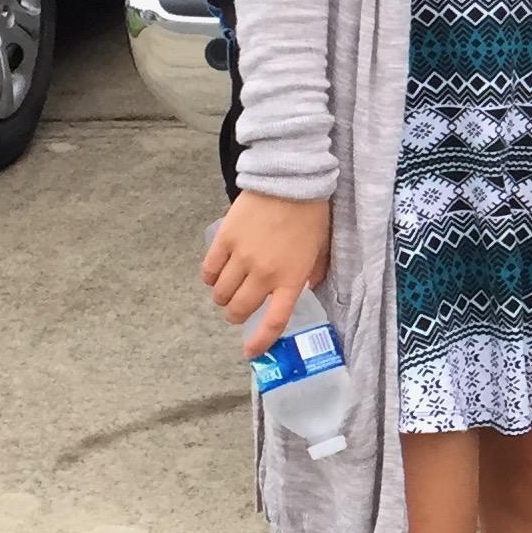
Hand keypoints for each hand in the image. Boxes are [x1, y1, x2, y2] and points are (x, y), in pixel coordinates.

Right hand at [203, 190, 331, 355]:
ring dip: (222, 298)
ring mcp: (242, 257)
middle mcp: (264, 274)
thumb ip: (313, 273)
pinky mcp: (225, 240)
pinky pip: (209, 270)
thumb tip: (303, 289)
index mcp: (291, 279)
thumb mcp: (322, 248)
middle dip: (236, 316)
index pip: (274, 321)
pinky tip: (215, 275)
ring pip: (220, 293)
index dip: (261, 341)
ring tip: (227, 291)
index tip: (251, 351)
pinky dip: (209, 278)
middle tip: (237, 311)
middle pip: (239, 309)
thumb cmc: (311, 214)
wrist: (291, 180)